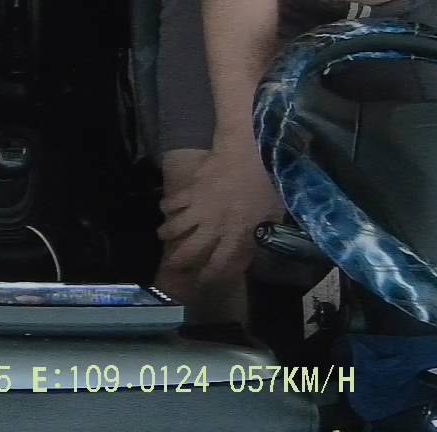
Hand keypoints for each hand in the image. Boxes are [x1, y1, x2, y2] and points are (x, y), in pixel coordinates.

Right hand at [158, 139, 285, 283]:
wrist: (251, 155)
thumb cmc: (268, 183)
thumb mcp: (274, 213)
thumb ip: (264, 231)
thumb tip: (261, 242)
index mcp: (236, 234)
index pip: (219, 263)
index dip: (209, 275)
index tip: (202, 281)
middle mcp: (213, 226)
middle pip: (189, 250)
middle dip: (178, 261)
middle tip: (172, 265)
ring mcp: (199, 209)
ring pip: (174, 228)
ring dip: (166, 233)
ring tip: (163, 235)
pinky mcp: (190, 191)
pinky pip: (172, 202)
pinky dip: (166, 206)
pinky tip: (165, 208)